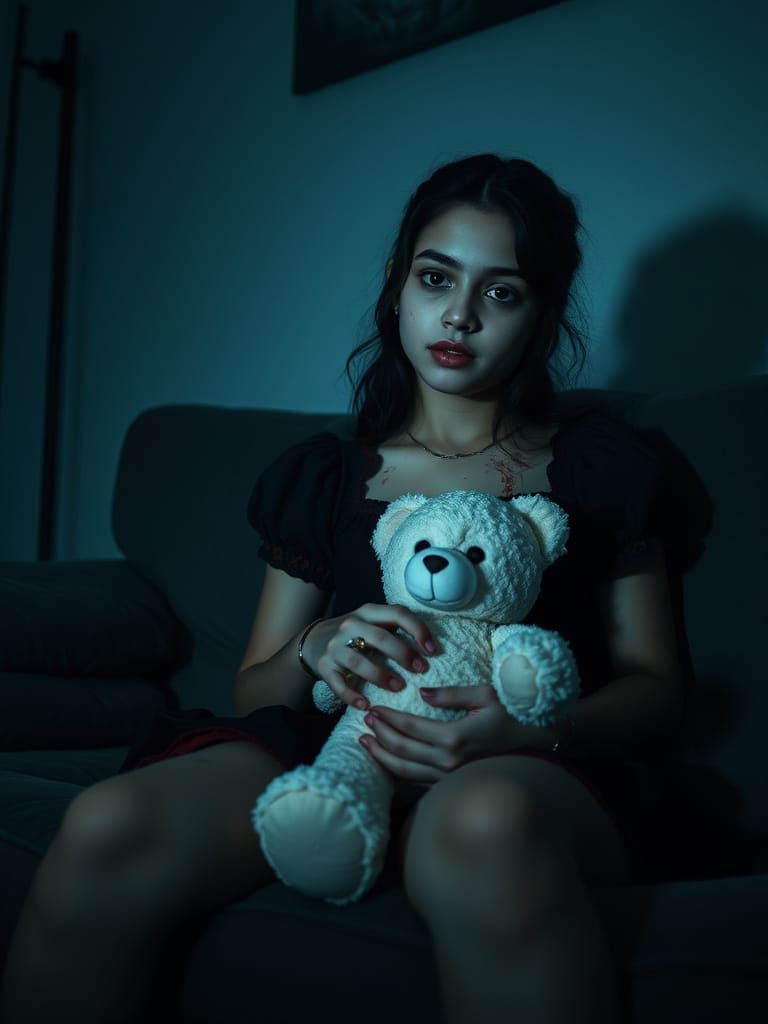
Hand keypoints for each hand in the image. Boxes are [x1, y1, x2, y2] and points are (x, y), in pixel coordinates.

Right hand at [303, 603, 437, 711]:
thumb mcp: (374, 623)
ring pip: (358, 662)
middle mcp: (350, 625)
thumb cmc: (356, 635)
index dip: (418, 630)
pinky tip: (365, 705)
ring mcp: (335, 646)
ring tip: (398, 687)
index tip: (433, 651)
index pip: (398, 614)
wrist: (314, 640)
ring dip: (381, 676)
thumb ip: (397, 629)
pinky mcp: (324, 666)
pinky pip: (338, 683)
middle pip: (380, 638)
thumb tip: (431, 648)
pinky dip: (351, 696)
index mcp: (369, 612)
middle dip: (403, 654)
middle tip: (420, 670)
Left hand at [358, 684, 557, 785]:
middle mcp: (450, 762)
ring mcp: (451, 777)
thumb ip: (450, 693)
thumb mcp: (484, 694)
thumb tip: (421, 693)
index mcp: (455, 737)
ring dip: (383, 757)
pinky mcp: (453, 784)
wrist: (535, 743)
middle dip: (380, 736)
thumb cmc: (512, 713)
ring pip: (406, 772)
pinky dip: (399, 773)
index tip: (373, 708)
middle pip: (402, 751)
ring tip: (366, 744)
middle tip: (364, 722)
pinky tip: (388, 763)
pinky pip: (419, 783)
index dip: (388, 718)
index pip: (410, 728)